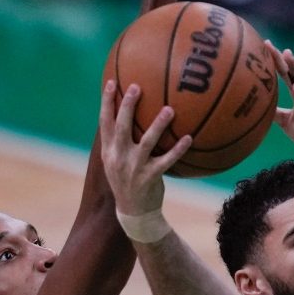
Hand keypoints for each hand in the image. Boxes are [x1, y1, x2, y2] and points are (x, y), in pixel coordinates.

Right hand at [98, 81, 192, 215]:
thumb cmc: (127, 180)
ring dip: (158, 125)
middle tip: (136, 86)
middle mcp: (118, 157)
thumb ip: (119, 141)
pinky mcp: (150, 178)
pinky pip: (167, 161)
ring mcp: (134, 168)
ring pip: (147, 142)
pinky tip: (189, 138)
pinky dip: (177, 149)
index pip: (104, 122)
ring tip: (170, 109)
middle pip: (122, 127)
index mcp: (109, 151)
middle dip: (128, 106)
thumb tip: (128, 114)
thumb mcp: (116, 161)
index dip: (106, 101)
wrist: (133, 212)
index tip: (111, 81)